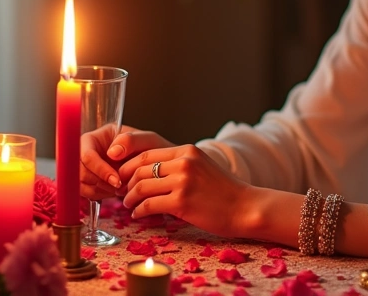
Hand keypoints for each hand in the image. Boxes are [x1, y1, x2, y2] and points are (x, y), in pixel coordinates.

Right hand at [80, 125, 175, 199]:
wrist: (157, 165)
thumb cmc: (152, 149)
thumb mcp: (146, 140)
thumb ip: (130, 141)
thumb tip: (111, 153)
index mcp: (97, 136)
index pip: (86, 154)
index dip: (99, 169)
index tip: (118, 180)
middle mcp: (87, 150)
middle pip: (79, 171)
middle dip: (100, 182)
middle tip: (120, 187)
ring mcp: (86, 166)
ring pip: (80, 183)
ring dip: (100, 190)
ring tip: (120, 189)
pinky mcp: (89, 180)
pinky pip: (85, 192)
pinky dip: (100, 195)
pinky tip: (115, 192)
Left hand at [118, 144, 255, 238]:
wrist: (244, 207)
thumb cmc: (223, 191)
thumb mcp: (202, 167)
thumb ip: (179, 165)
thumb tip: (149, 172)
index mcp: (187, 151)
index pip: (146, 153)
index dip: (129, 166)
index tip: (123, 178)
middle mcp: (184, 162)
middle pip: (140, 168)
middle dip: (126, 182)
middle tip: (122, 193)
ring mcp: (183, 181)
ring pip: (142, 186)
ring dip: (130, 198)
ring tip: (128, 205)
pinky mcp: (182, 201)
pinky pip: (149, 205)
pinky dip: (139, 211)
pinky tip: (138, 215)